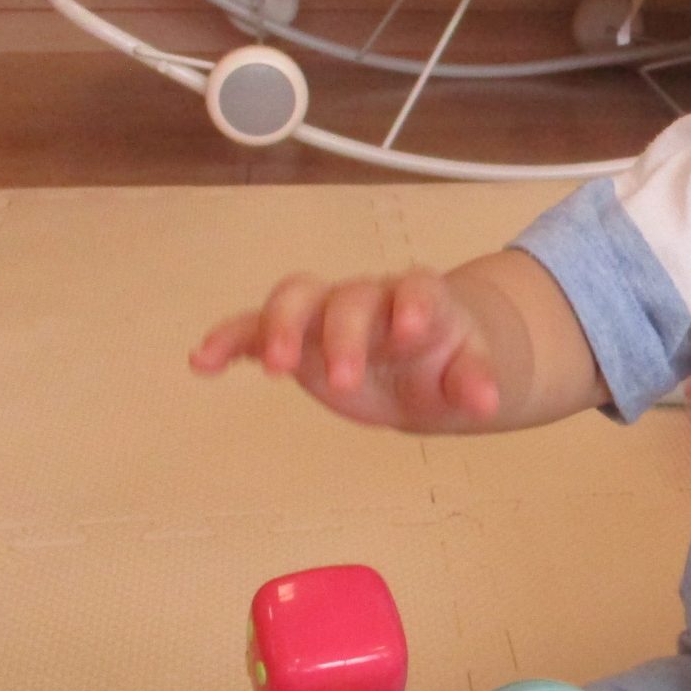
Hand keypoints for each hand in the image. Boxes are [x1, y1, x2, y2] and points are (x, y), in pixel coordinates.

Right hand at [190, 269, 500, 429]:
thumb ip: (475, 381)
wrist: (427, 360)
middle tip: (342, 381)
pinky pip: (255, 329)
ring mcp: (327, 313)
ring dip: (281, 327)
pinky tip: (203, 363)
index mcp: (421, 301)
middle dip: (344, 335)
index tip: (409, 330)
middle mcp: (370, 298)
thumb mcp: (470, 374)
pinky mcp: (295, 337)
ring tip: (272, 367)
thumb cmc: (448, 360)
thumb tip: (487, 402)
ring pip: (298, 299)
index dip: (412, 303)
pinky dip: (230, 340)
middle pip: (351, 298)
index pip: (417, 288)